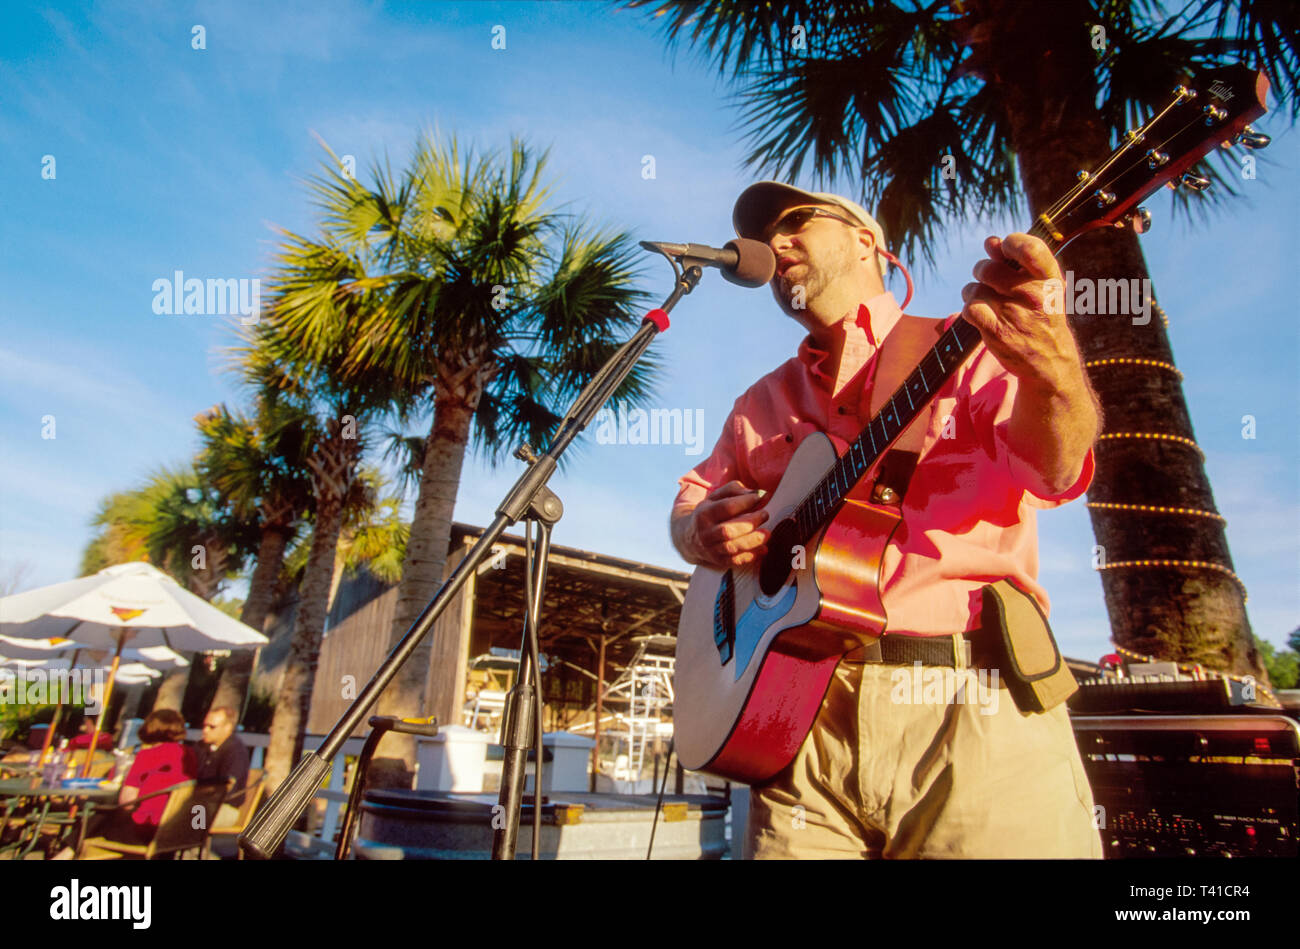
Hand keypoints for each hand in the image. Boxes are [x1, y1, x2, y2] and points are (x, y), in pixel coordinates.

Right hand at [685, 481, 769, 568]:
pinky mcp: (719, 561)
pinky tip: (763, 549)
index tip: (758, 498)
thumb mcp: (715, 498)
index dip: (744, 502)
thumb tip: (755, 493)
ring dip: (752, 541)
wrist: (689, 539)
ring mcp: (711, 549)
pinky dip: (751, 556)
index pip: (726, 508)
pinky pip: (736, 561)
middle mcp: (705, 533)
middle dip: (750, 523)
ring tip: (767, 533)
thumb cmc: (709, 513)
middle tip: (765, 515)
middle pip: (728, 530)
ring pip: (732, 548)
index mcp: (704, 514)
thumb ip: (734, 490)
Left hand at [960, 234, 1083, 394]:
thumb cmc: (1041, 316)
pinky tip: (980, 314)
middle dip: (982, 272)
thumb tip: (991, 241)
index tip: (1004, 250)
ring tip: (985, 300)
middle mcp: (1034, 295)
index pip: (1029, 248)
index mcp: (1050, 280)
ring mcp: (1015, 314)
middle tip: (989, 281)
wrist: (1049, 360)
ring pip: (974, 289)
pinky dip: (969, 310)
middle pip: (988, 269)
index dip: (1010, 243)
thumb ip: (1016, 261)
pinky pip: (969, 309)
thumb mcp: (1041, 287)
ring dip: (973, 293)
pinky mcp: (998, 332)